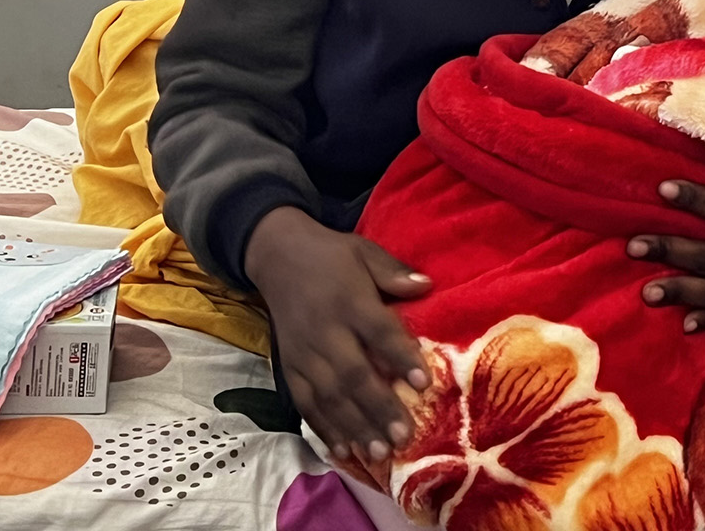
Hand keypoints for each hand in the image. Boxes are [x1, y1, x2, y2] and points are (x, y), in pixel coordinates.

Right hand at [245, 206, 432, 461]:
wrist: (277, 256)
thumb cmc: (332, 256)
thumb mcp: (365, 252)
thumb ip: (394, 272)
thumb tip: (427, 286)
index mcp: (349, 300)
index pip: (378, 332)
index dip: (400, 358)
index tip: (423, 384)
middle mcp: (325, 331)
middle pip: (352, 374)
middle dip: (378, 407)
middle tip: (404, 435)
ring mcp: (303, 353)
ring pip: (329, 396)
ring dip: (354, 426)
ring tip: (379, 452)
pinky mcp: (288, 367)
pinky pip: (304, 402)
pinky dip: (322, 428)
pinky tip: (342, 451)